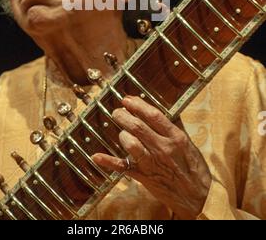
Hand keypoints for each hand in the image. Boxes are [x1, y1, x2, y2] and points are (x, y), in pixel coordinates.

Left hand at [92, 95, 211, 219]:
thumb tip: (161, 112)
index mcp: (176, 137)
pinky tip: (96, 156)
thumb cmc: (195, 169)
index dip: (138, 105)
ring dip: (122, 135)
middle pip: (138, 127)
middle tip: (117, 112)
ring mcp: (153, 163)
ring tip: (121, 131)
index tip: (127, 99)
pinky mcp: (145, 177)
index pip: (153, 115)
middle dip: (123, 116)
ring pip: (130, 144)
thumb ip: (174, 127)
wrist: (200, 197)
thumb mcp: (188, 144)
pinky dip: (108, 162)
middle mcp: (163, 148)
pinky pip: (123, 168)